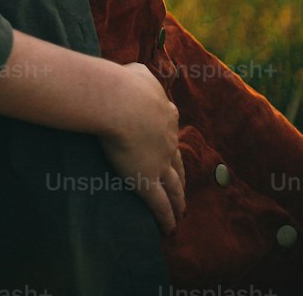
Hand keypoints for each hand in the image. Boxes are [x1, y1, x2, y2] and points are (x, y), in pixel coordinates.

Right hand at [97, 62, 185, 234]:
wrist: (119, 101)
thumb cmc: (124, 83)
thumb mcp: (137, 72)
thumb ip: (141, 76)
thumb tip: (137, 73)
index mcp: (166, 114)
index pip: (170, 130)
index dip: (170, 141)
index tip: (169, 147)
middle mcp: (168, 140)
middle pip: (178, 162)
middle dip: (182, 176)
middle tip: (183, 187)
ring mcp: (160, 163)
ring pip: (175, 186)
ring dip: (179, 201)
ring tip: (182, 212)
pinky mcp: (147, 181)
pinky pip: (160, 205)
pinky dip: (167, 218)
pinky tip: (170, 229)